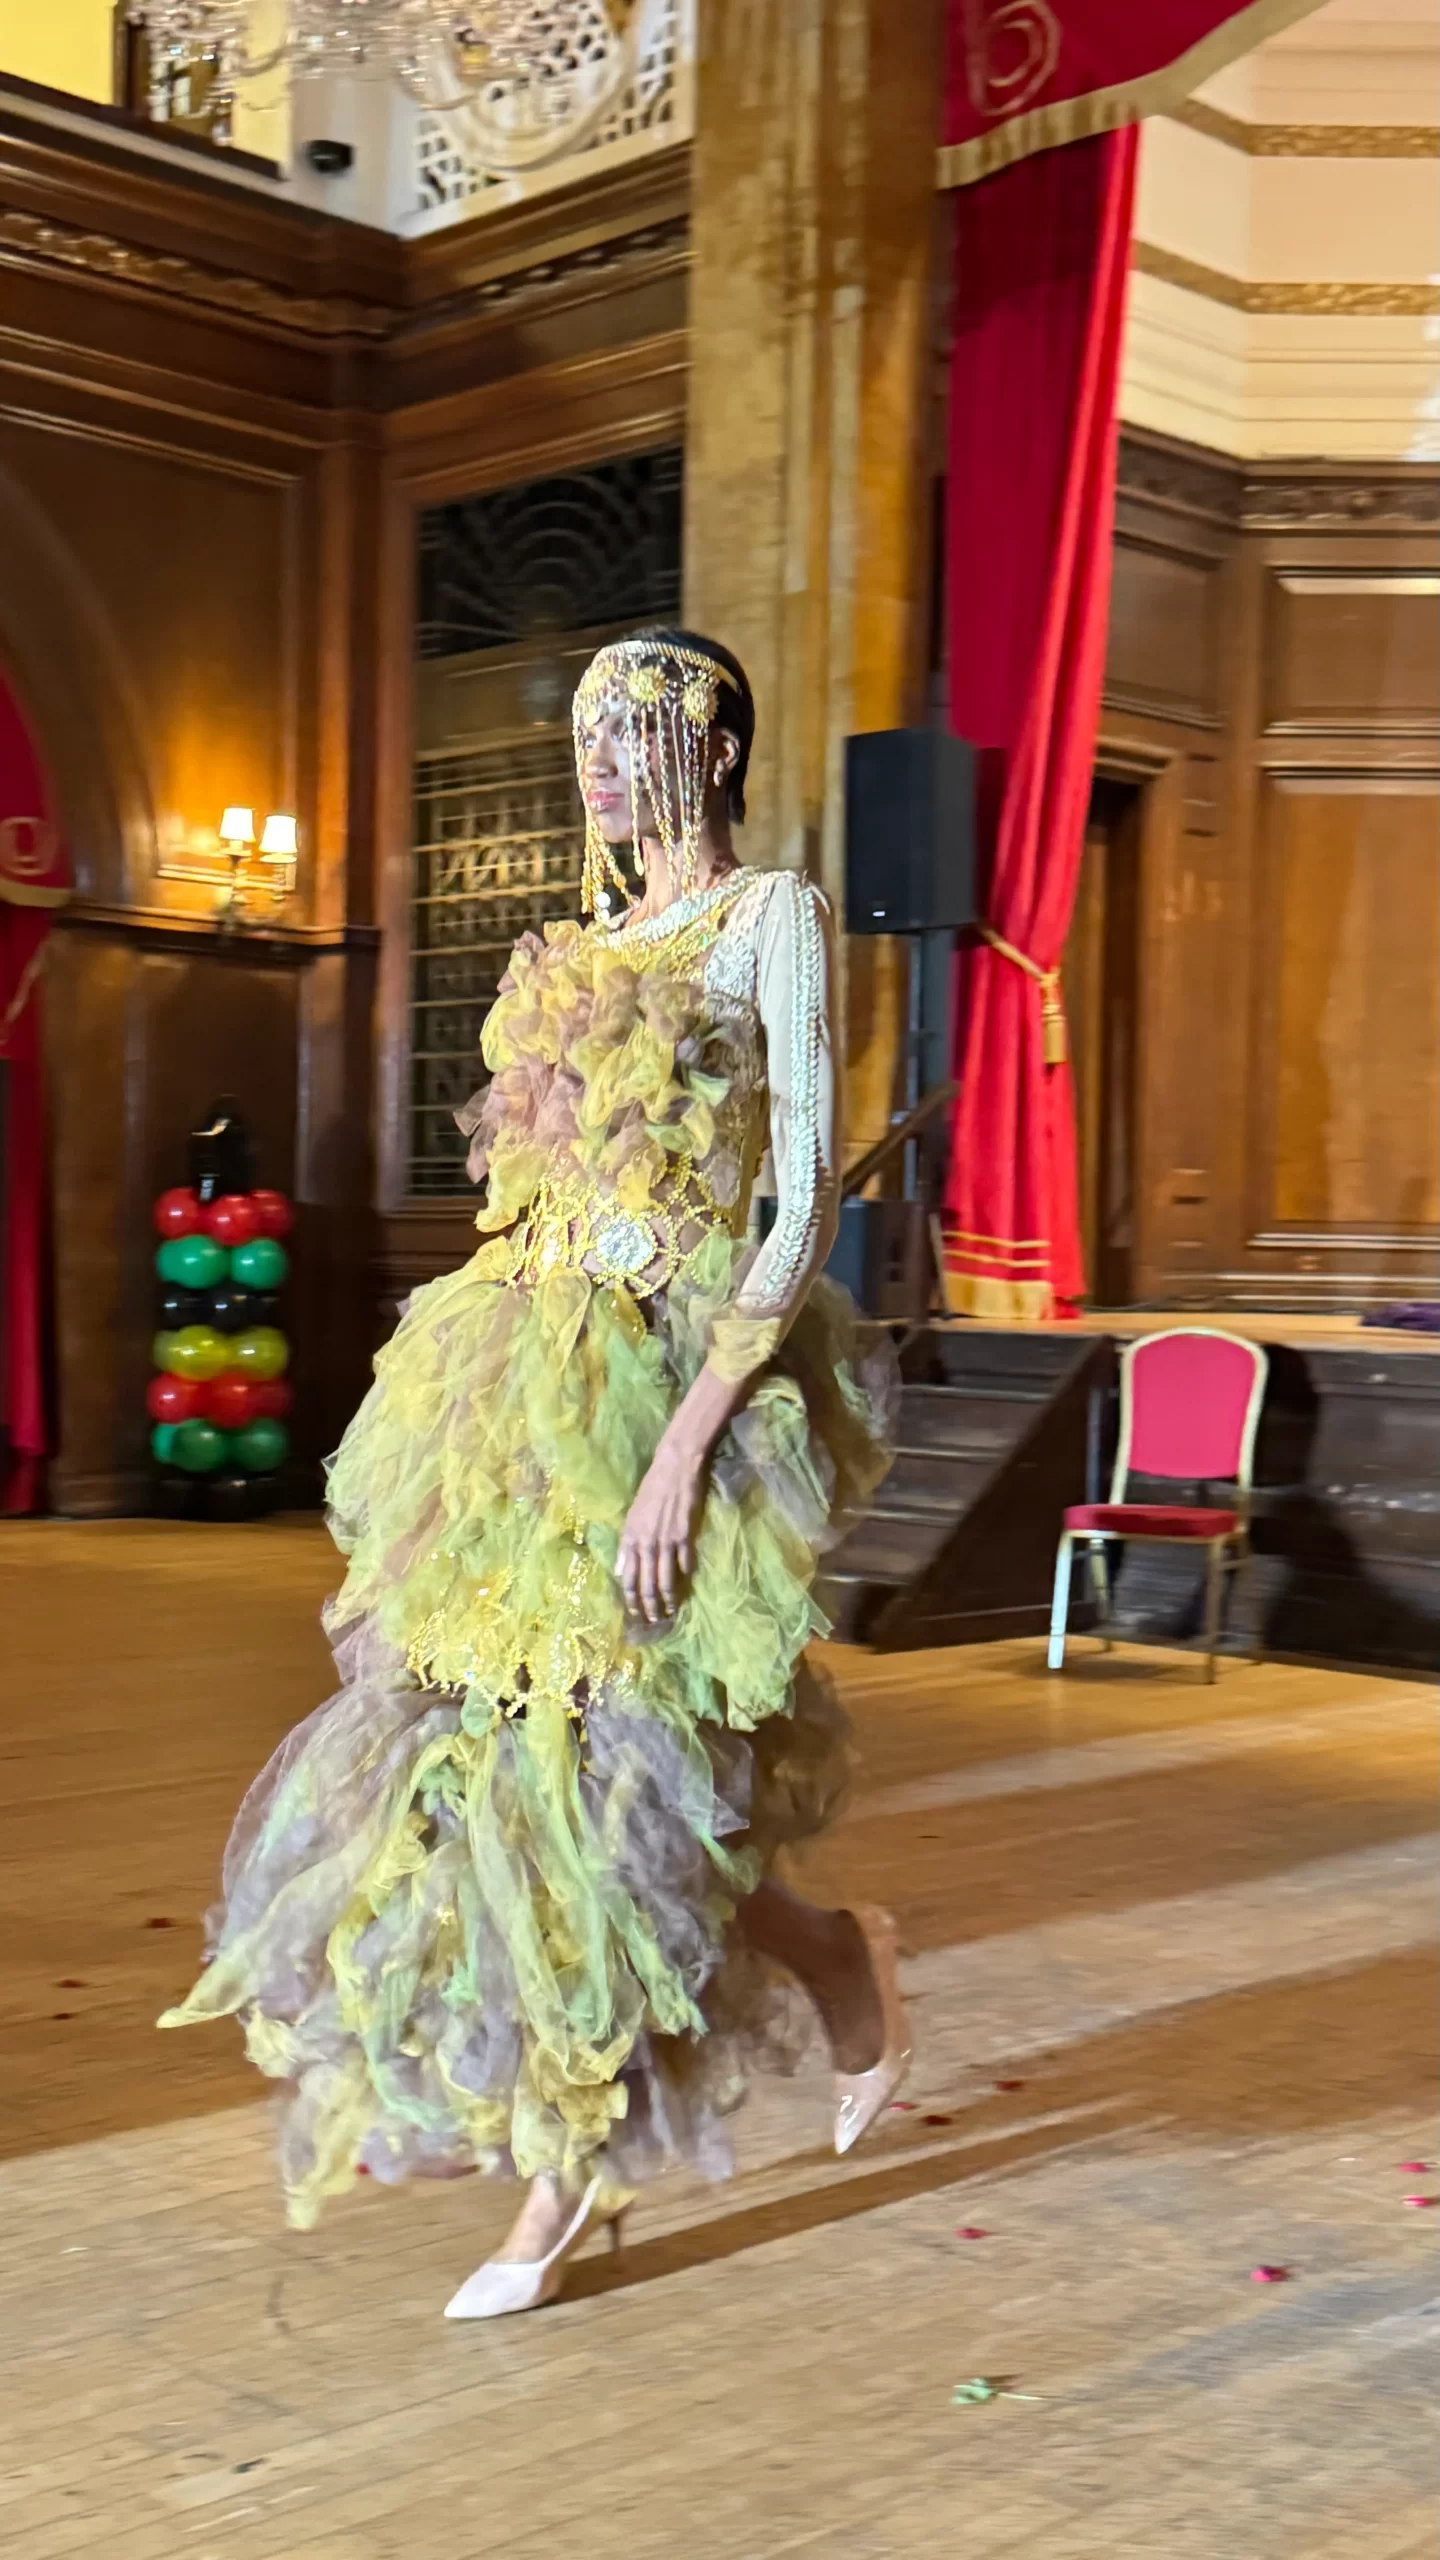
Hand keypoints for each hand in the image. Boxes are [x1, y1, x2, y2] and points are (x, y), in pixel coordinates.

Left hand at [617, 1434, 706, 1624]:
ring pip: (665, 1580)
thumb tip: (619, 1571)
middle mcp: (645, 1543)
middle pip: (645, 1584)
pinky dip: (686, 1577)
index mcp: (630, 1538)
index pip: (626, 1578)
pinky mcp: (685, 1536)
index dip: (630, 1599)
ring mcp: (666, 1540)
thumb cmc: (652, 1490)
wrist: (674, 1468)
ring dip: (668, 1599)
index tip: (635, 1614)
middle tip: (655, 1620)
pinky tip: (687, 1584)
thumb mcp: (632, 1517)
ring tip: (672, 1610)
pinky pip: (685, 1563)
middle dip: (649, 1606)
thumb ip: (626, 1546)